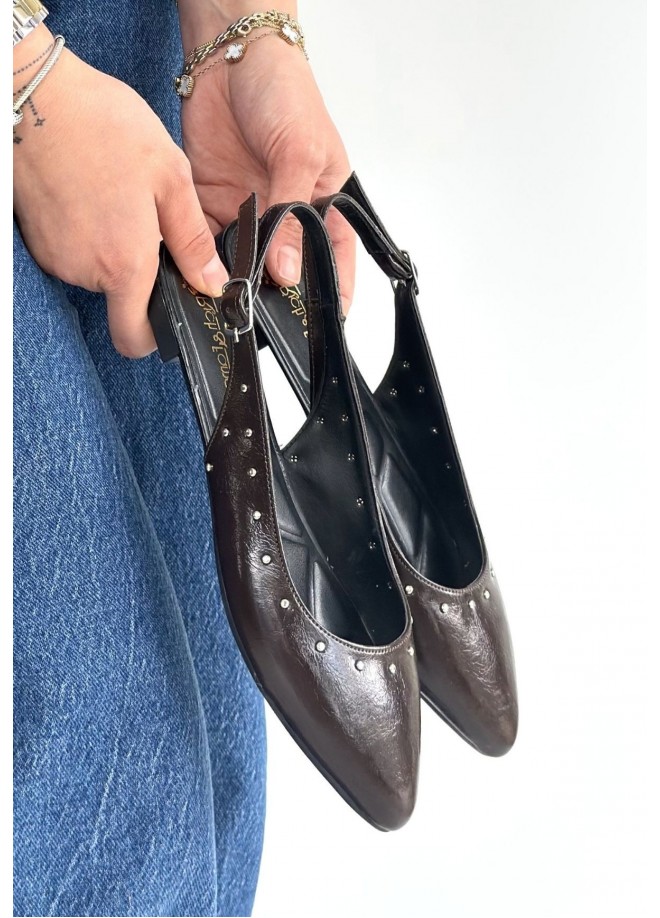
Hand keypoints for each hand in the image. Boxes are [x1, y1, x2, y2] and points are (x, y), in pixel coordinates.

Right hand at [13, 30, 227, 356]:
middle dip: (141, 275)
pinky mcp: (38, 240)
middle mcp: (85, 270)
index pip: (135, 338)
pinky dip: (91, 235)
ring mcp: (56, 257)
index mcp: (124, 263)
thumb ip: (192, 240)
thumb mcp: (169, 178)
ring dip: (116, 249)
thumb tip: (213, 283)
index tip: (172, 307)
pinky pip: (75, 253)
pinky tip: (97, 196)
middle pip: (121, 302)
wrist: (37, 93)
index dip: (156, 334)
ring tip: (121, 200)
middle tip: (149, 224)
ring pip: (98, 275)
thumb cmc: (102, 126)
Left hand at [178, 15, 355, 310]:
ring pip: (247, 263)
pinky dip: (204, 262)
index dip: (331, 293)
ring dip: (238, 282)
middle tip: (267, 320)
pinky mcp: (214, 206)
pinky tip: (202, 279)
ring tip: (232, 305)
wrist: (229, 57)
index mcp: (324, 204)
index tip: (323, 324)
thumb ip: (291, 214)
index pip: (336, 260)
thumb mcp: (300, 153)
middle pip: (287, 269)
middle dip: (278, 295)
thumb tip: (286, 271)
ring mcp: (251, 213)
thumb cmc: (284, 93)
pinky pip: (209, 244)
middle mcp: (288, 215)